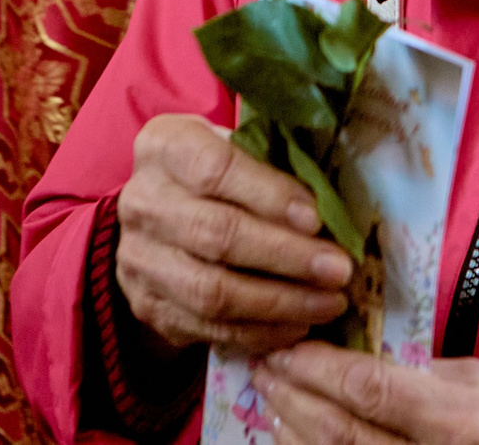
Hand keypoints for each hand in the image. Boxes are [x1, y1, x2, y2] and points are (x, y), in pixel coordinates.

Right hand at [116, 113, 350, 353]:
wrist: (158, 216)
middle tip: (338, 270)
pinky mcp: (147, 305)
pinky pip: (208, 327)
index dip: (269, 195)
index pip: (215, 168)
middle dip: (286, 256)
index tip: (316, 219)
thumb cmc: (216, 172)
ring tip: (329, 303)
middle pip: (216, 234)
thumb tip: (334, 203)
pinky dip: (259, 331)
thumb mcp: (236, 147)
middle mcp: (143, 202)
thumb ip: (273, 163)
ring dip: (279, 302)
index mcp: (164, 147)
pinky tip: (298, 325)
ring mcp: (139, 258)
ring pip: (211, 290)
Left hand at [252, 344, 478, 444]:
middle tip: (264, 365)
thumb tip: (364, 352)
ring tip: (272, 398)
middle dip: (295, 396)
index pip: (371, 391)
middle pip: (343, 432)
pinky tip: (294, 438)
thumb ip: (425, 372)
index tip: (287, 346)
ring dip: (295, 431)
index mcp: (462, 422)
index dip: (320, 369)